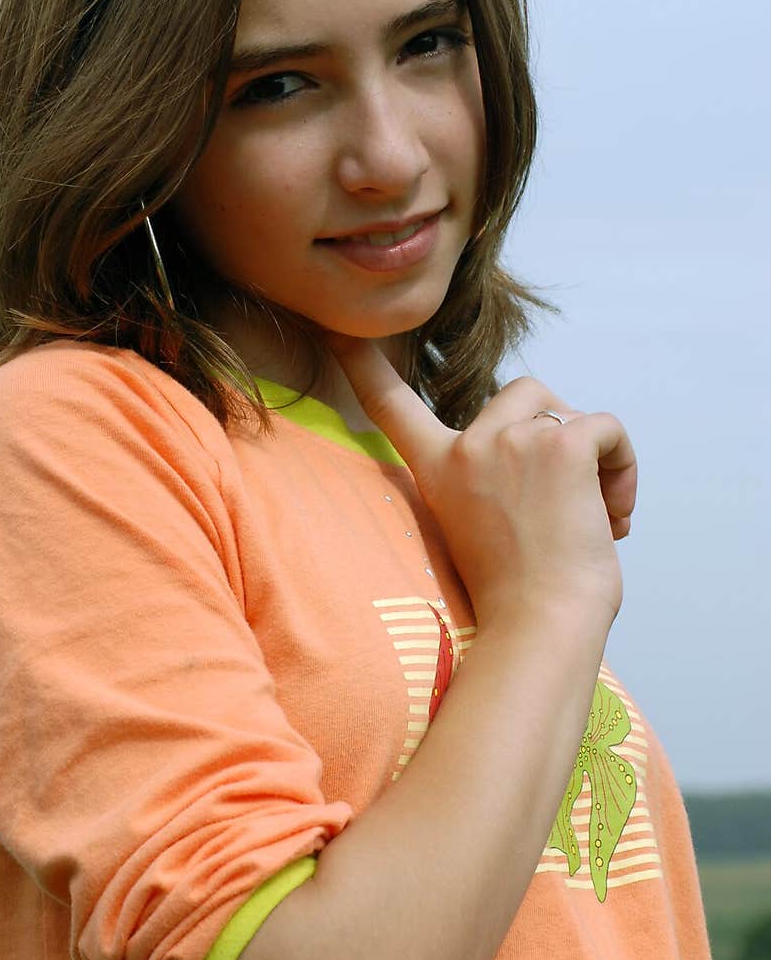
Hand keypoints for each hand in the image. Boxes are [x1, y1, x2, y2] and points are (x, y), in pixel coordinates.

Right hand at [327, 337, 637, 629]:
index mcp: (437, 472)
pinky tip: (615, 514)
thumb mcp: (482, 530)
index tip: (335, 331)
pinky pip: (606, 428)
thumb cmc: (520, 600)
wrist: (539, 628)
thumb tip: (551, 466)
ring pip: (572, 412)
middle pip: (524, 392)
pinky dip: (623, 466)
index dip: (363, 365)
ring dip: (597, 459)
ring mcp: (511, 441)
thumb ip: (494, 483)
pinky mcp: (560, 443)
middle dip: (557, 431)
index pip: (390, 406)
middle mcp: (466, 447)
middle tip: (574, 498)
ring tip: (600, 517)